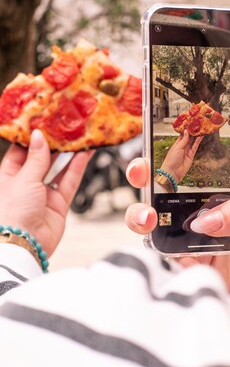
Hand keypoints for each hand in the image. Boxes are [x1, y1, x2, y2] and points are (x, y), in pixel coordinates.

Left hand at [0, 129, 92, 256]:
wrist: (24, 245)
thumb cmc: (12, 212)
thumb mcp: (23, 178)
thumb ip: (36, 157)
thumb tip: (39, 135)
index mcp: (8, 176)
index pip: (21, 152)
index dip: (33, 138)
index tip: (44, 122)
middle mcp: (25, 184)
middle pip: (42, 159)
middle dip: (54, 144)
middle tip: (66, 126)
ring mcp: (43, 194)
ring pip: (58, 169)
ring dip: (68, 154)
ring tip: (79, 137)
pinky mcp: (59, 204)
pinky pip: (69, 182)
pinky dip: (77, 168)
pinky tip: (84, 154)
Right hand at [125, 158, 229, 290]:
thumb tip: (204, 222)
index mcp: (216, 186)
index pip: (184, 166)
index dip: (161, 157)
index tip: (147, 154)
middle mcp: (198, 207)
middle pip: (160, 190)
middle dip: (143, 180)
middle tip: (141, 176)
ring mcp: (192, 236)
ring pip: (155, 224)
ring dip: (141, 218)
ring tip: (148, 218)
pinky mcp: (194, 264)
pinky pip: (171, 261)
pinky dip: (165, 259)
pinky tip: (174, 257)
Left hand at [159, 130, 202, 182]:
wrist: (173, 172)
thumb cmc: (171, 160)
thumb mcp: (177, 147)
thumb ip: (183, 140)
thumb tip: (186, 131)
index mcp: (176, 144)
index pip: (182, 135)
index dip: (186, 130)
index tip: (190, 125)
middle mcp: (182, 147)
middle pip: (188, 138)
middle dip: (192, 133)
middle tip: (196, 126)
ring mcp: (187, 151)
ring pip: (192, 142)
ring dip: (196, 136)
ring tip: (200, 130)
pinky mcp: (191, 155)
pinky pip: (195, 147)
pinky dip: (198, 142)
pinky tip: (200, 137)